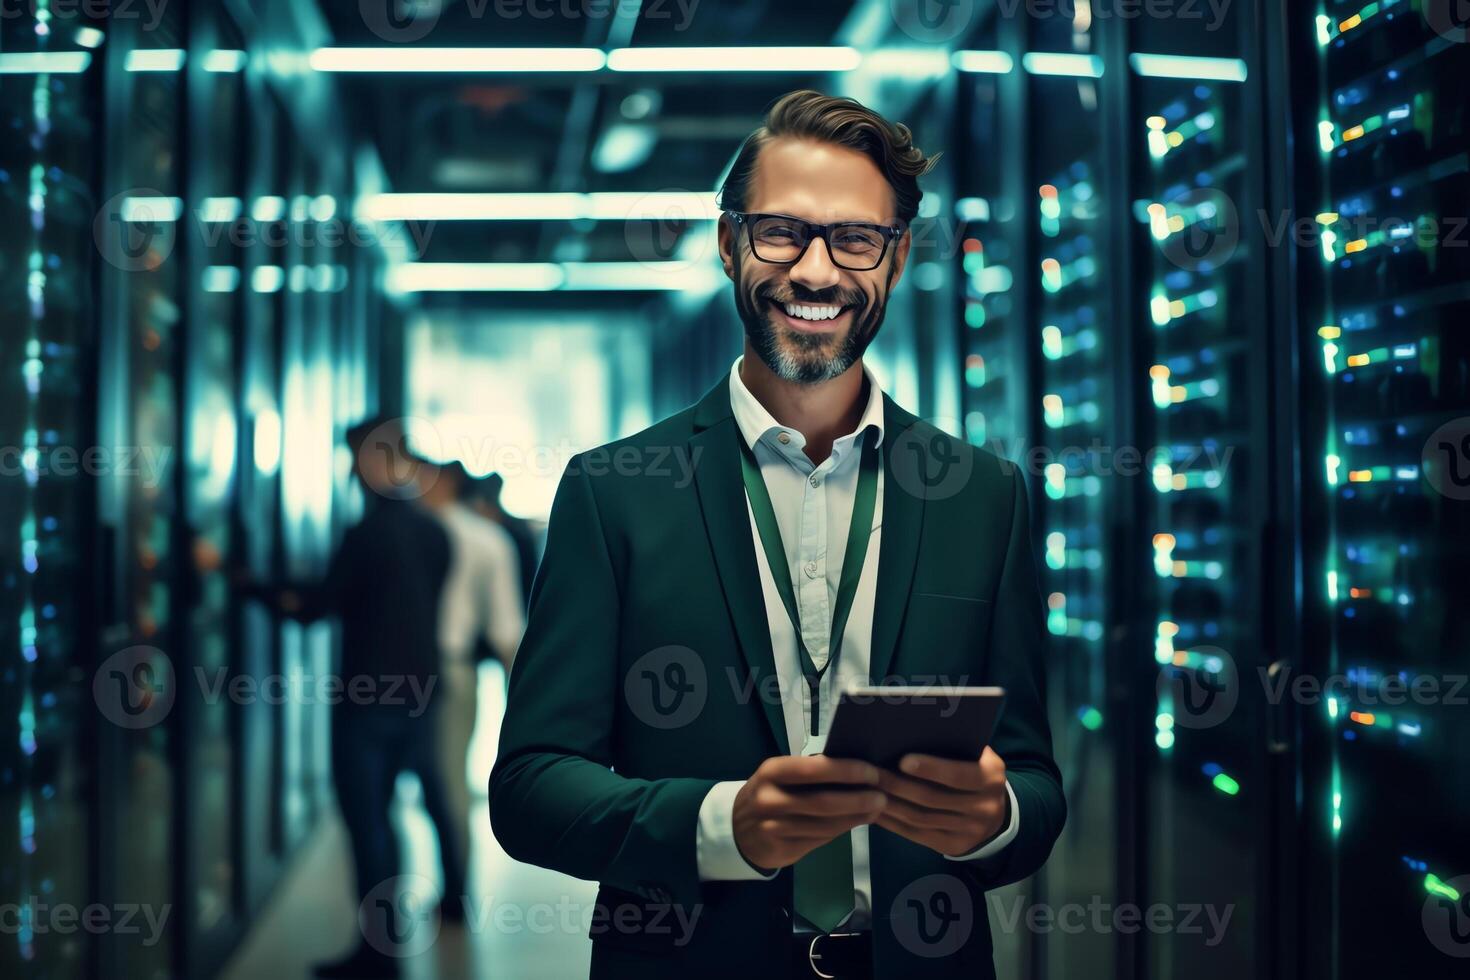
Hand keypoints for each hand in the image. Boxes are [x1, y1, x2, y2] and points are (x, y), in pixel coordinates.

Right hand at [731, 755, 886, 872]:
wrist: (737, 830)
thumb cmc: (768, 794)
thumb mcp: (780, 776)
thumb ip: (811, 774)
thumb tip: (858, 769)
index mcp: (772, 772)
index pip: (814, 769)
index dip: (846, 770)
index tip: (872, 772)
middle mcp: (770, 800)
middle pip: (823, 801)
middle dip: (858, 799)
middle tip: (882, 796)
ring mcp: (774, 828)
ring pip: (825, 825)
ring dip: (856, 817)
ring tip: (876, 809)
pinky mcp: (782, 850)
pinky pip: (820, 839)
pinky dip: (842, 831)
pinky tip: (856, 823)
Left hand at [874, 746, 1008, 856]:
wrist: (996, 814)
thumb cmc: (976, 772)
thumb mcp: (977, 757)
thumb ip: (953, 748)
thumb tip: (909, 735)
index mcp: (990, 778)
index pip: (958, 775)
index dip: (931, 769)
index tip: (902, 760)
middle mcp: (984, 808)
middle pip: (933, 799)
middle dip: (899, 786)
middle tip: (872, 774)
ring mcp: (970, 831)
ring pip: (921, 819)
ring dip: (891, 805)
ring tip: (868, 791)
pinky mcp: (954, 847)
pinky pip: (918, 835)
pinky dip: (893, 823)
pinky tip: (875, 811)